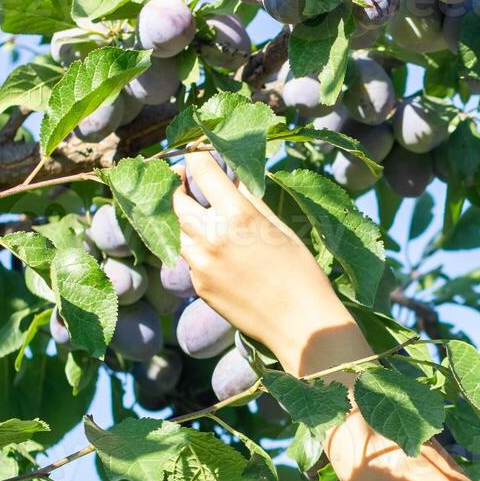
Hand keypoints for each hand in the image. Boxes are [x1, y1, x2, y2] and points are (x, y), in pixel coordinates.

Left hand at [171, 151, 369, 375]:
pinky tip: (221, 256)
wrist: (301, 327)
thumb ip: (251, 202)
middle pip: (177, 200)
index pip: (202, 170)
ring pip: (178, 231)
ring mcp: (201, 264)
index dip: (198, 156)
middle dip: (180, 186)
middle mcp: (212, 237)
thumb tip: (232, 179)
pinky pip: (189, 259)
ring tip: (204, 220)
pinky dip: (198, 250)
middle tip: (187, 180)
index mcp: (238, 216)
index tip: (199, 153)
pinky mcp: (199, 286)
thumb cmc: (302, 275)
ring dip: (186, 221)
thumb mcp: (281, 230)